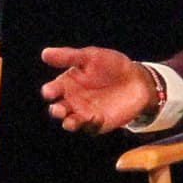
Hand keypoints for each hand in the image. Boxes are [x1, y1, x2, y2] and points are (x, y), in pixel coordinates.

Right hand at [39, 45, 155, 133]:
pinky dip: (91, 125)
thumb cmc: (111, 65)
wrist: (137, 80)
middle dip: (56, 111)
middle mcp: (72, 101)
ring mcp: (84, 114)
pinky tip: (97, 117)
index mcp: (67, 84)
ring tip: (71, 121)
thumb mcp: (91, 57)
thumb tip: (44, 53)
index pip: (53, 89)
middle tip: (58, 109)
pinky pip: (91, 128)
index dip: (49, 91)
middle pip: (58, 110)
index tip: (49, 92)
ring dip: (69, 123)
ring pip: (71, 122)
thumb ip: (69, 57)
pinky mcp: (98, 124)